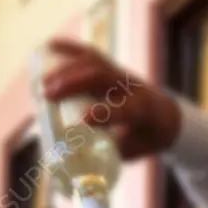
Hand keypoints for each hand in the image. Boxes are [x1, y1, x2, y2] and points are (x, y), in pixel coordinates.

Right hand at [41, 38, 181, 160]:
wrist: (165, 115)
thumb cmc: (145, 138)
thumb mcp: (133, 151)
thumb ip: (107, 152)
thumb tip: (71, 160)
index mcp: (144, 111)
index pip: (126, 109)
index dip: (105, 112)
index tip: (82, 119)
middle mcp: (133, 87)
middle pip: (103, 78)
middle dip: (74, 83)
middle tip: (46, 95)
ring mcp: (122, 74)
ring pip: (95, 64)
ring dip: (66, 70)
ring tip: (42, 82)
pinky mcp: (111, 66)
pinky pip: (91, 54)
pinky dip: (69, 49)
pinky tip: (48, 46)